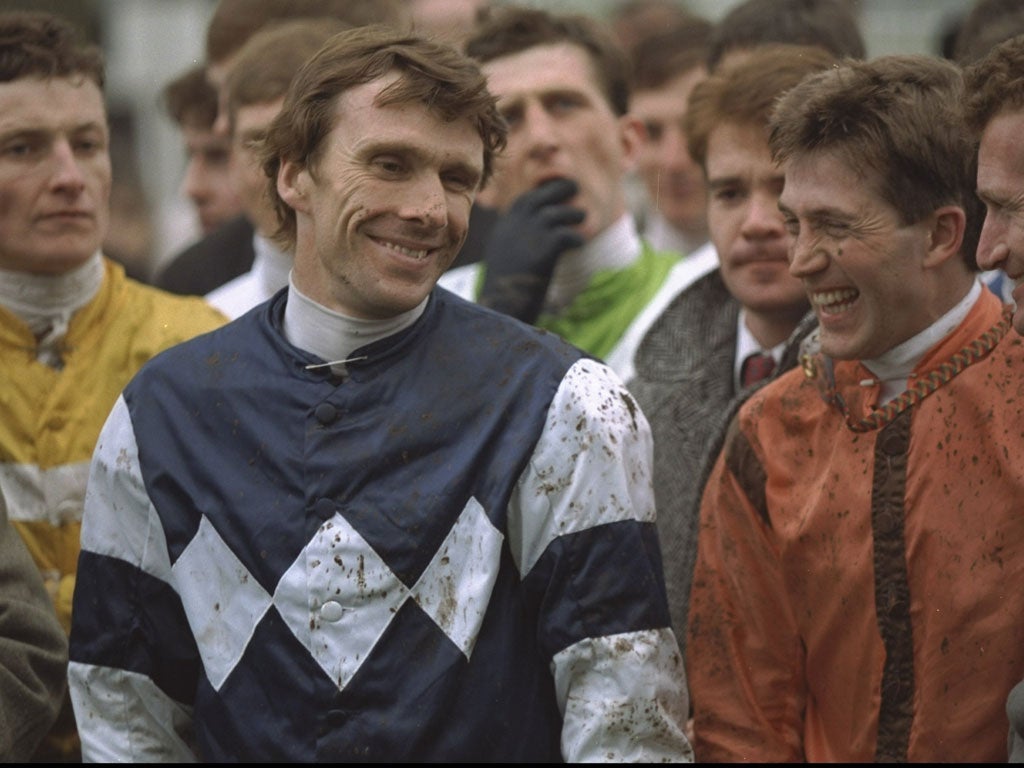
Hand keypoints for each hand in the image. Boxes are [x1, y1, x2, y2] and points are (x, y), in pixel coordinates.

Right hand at [477, 178, 584, 322]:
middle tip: (575, 187)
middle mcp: (515, 227)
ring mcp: (529, 236)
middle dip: (559, 188)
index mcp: (504, 229)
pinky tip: (579, 246)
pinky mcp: (543, 250)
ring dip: (573, 214)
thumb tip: (535, 242)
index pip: (524, 201)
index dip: (541, 194)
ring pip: (557, 213)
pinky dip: (575, 239)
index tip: (554, 191)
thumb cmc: (502, 293)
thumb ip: (515, 246)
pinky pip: (566, 236)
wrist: (498, 309)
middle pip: (540, 196)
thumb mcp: (504, 262)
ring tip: (582, 218)